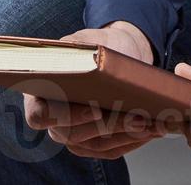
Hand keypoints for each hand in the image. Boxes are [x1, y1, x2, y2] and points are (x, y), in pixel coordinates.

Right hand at [23, 22, 164, 160]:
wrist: (120, 52)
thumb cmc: (101, 44)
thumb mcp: (90, 41)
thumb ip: (83, 51)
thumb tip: (86, 62)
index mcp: (42, 92)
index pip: (39, 116)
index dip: (63, 117)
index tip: (94, 109)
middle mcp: (53, 119)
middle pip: (73, 134)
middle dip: (109, 126)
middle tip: (138, 117)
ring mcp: (72, 134)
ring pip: (95, 144)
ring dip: (126, 135)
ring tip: (151, 123)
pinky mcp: (92, 143)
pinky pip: (110, 149)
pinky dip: (132, 140)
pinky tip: (151, 129)